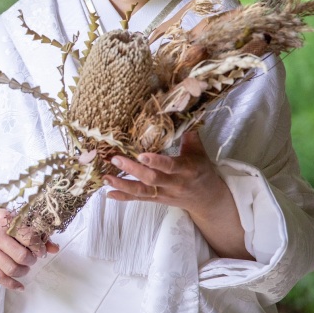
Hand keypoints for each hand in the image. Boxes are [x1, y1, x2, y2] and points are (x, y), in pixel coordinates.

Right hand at [0, 208, 58, 290]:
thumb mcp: (16, 221)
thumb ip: (36, 234)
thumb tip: (55, 249)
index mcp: (6, 220)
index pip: (28, 237)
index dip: (39, 247)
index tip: (40, 251)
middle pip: (20, 256)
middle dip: (31, 261)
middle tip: (32, 259)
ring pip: (10, 269)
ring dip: (23, 272)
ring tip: (24, 267)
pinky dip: (12, 285)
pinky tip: (20, 286)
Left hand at [104, 130, 251, 259]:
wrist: (207, 198)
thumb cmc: (201, 169)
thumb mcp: (198, 151)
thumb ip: (188, 133)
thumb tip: (180, 112)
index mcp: (185, 169)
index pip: (169, 166)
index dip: (156, 162)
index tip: (141, 155)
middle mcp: (174, 183)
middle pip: (152, 179)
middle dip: (132, 169)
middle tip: (115, 158)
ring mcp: (164, 193)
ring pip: (142, 191)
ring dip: (123, 184)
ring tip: (106, 177)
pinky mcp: (157, 199)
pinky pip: (139, 199)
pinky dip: (124, 197)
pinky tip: (109, 193)